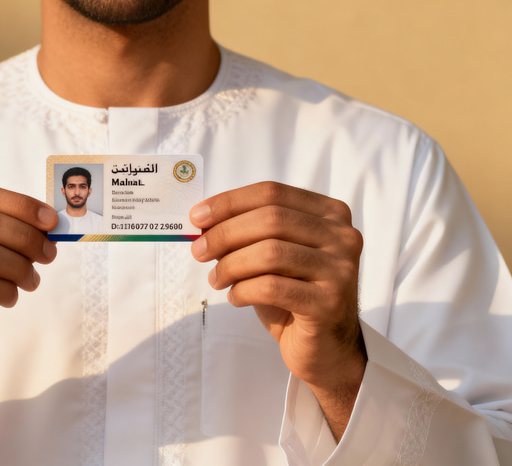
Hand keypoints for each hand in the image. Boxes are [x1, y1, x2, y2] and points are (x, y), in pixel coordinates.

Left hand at [190, 181, 364, 438]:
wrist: (326, 348)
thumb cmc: (293, 294)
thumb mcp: (272, 255)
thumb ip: (247, 231)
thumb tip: (203, 220)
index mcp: (330, 213)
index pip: (272, 192)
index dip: (230, 201)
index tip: (197, 216)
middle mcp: (343, 236)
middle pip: (271, 219)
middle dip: (225, 233)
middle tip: (198, 250)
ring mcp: (341, 269)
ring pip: (271, 252)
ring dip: (231, 265)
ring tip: (216, 279)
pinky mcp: (330, 303)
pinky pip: (272, 287)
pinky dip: (244, 290)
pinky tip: (235, 297)